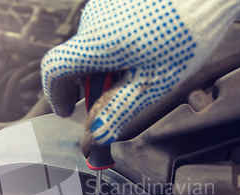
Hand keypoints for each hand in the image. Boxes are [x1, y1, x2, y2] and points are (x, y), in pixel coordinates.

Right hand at [41, 0, 239, 145]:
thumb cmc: (185, 36)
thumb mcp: (152, 84)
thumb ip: (117, 111)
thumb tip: (94, 136)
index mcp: (96, 43)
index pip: (54, 70)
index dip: (56, 95)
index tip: (68, 111)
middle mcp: (92, 20)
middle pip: (73, 62)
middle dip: (88, 86)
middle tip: (113, 98)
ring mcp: (102, 6)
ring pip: (88, 48)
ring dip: (102, 67)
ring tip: (136, 72)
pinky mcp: (114, 1)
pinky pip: (101, 32)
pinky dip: (110, 50)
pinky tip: (139, 53)